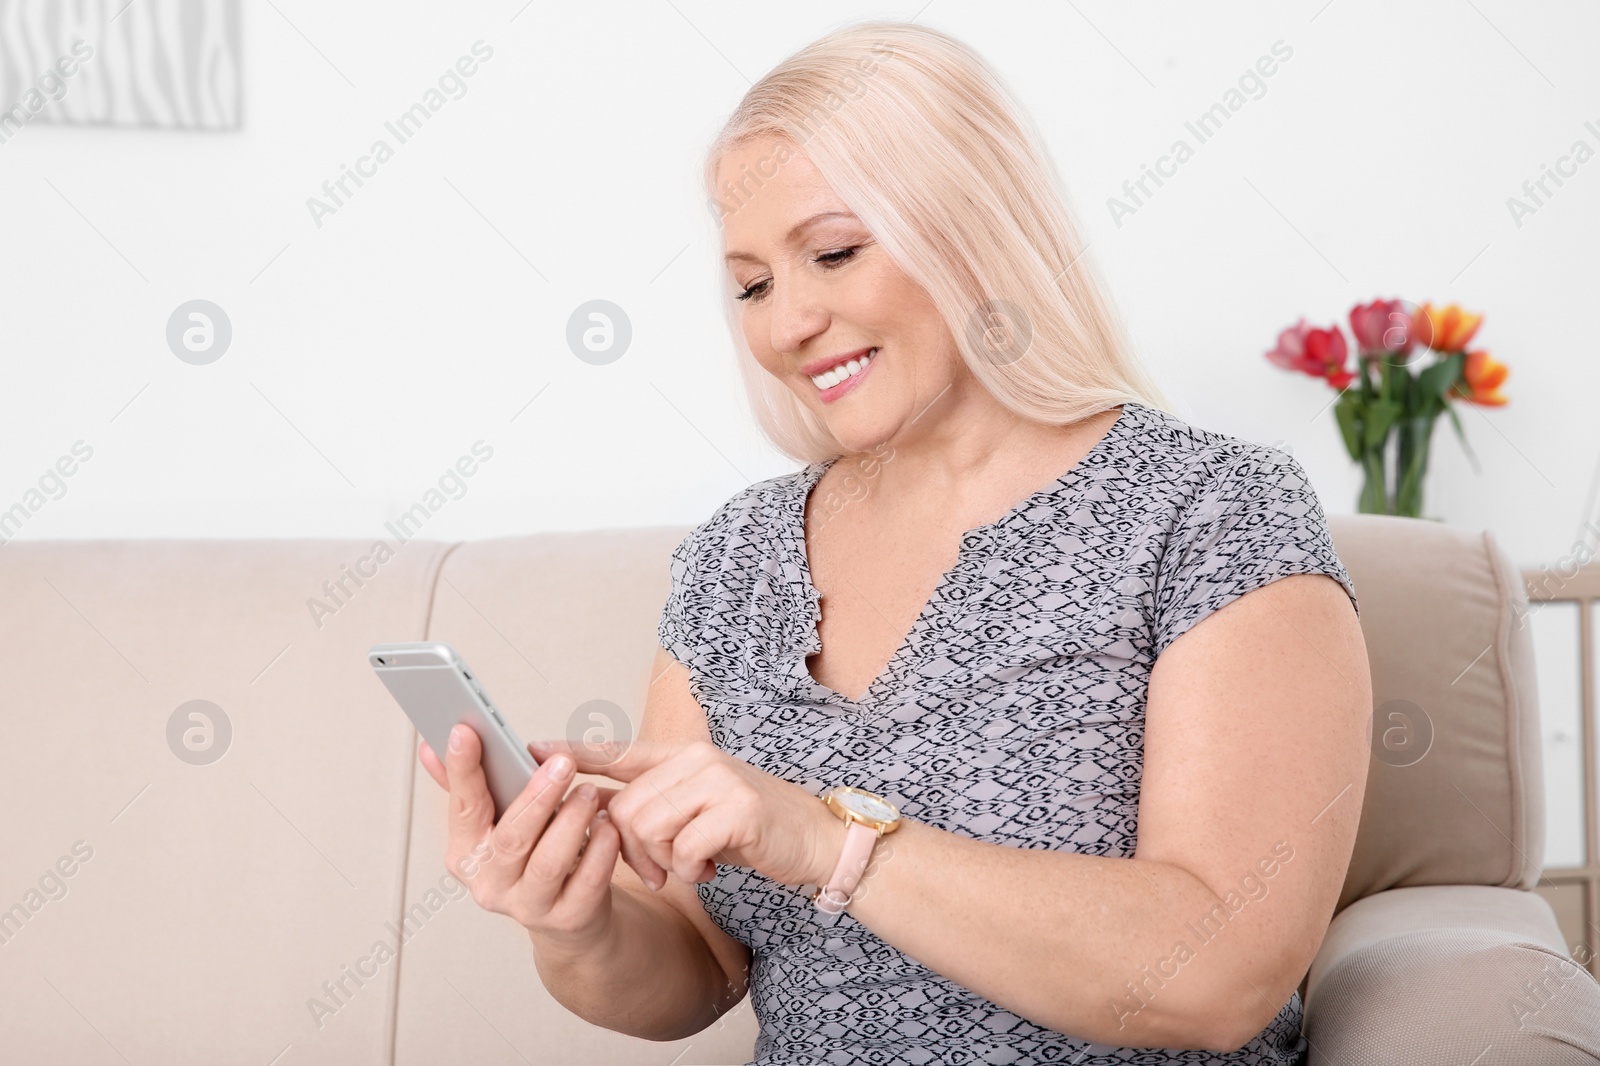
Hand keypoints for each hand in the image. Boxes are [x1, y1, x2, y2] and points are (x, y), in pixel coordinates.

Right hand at [418, 723, 623, 952]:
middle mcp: (490, 885)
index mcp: (466, 854)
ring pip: (549, 861)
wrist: (568, 916)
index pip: (463, 807)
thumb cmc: (530, 855)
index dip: (463, 769)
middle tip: (561, 762)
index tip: (467, 731)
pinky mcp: (569, 919)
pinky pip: (588, 881)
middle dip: (538, 796)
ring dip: (572, 820)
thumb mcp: (495, 823)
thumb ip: (466, 786)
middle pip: (512, 837)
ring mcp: (528, 907)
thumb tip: (431, 747)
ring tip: (588, 792)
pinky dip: (601, 849)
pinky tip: (608, 825)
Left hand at [526, 737, 842, 893]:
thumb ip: (654, 802)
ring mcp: (719, 780)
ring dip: (663, 861)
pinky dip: (691, 868)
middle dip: (633, 851)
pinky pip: (685, 846)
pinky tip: (710, 870)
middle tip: (660, 872)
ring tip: (688, 869)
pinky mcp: (738, 809)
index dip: (575, 752)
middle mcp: (697, 759)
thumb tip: (599, 808)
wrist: (818, 840)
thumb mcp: (698, 809)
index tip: (532, 749)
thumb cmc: (755, 827)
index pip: (619, 750)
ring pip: (650, 827)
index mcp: (683, 756)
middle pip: (627, 807)